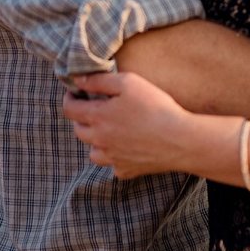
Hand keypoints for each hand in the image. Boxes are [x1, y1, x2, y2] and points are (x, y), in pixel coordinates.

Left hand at [63, 71, 194, 178]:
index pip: (70, 109)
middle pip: (79, 131)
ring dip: (95, 141)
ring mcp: (112, 158)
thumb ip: (99, 80)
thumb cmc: (155, 106)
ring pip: (93, 152)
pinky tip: (127, 147)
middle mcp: (100, 141)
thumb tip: (77, 79)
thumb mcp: (128, 82)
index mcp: (98, 117)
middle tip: (94, 108)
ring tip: (109, 130)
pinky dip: (115, 157)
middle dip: (82, 118)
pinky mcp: (126, 170)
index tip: (75, 92)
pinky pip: (113, 165)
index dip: (69, 98)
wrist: (179, 140)